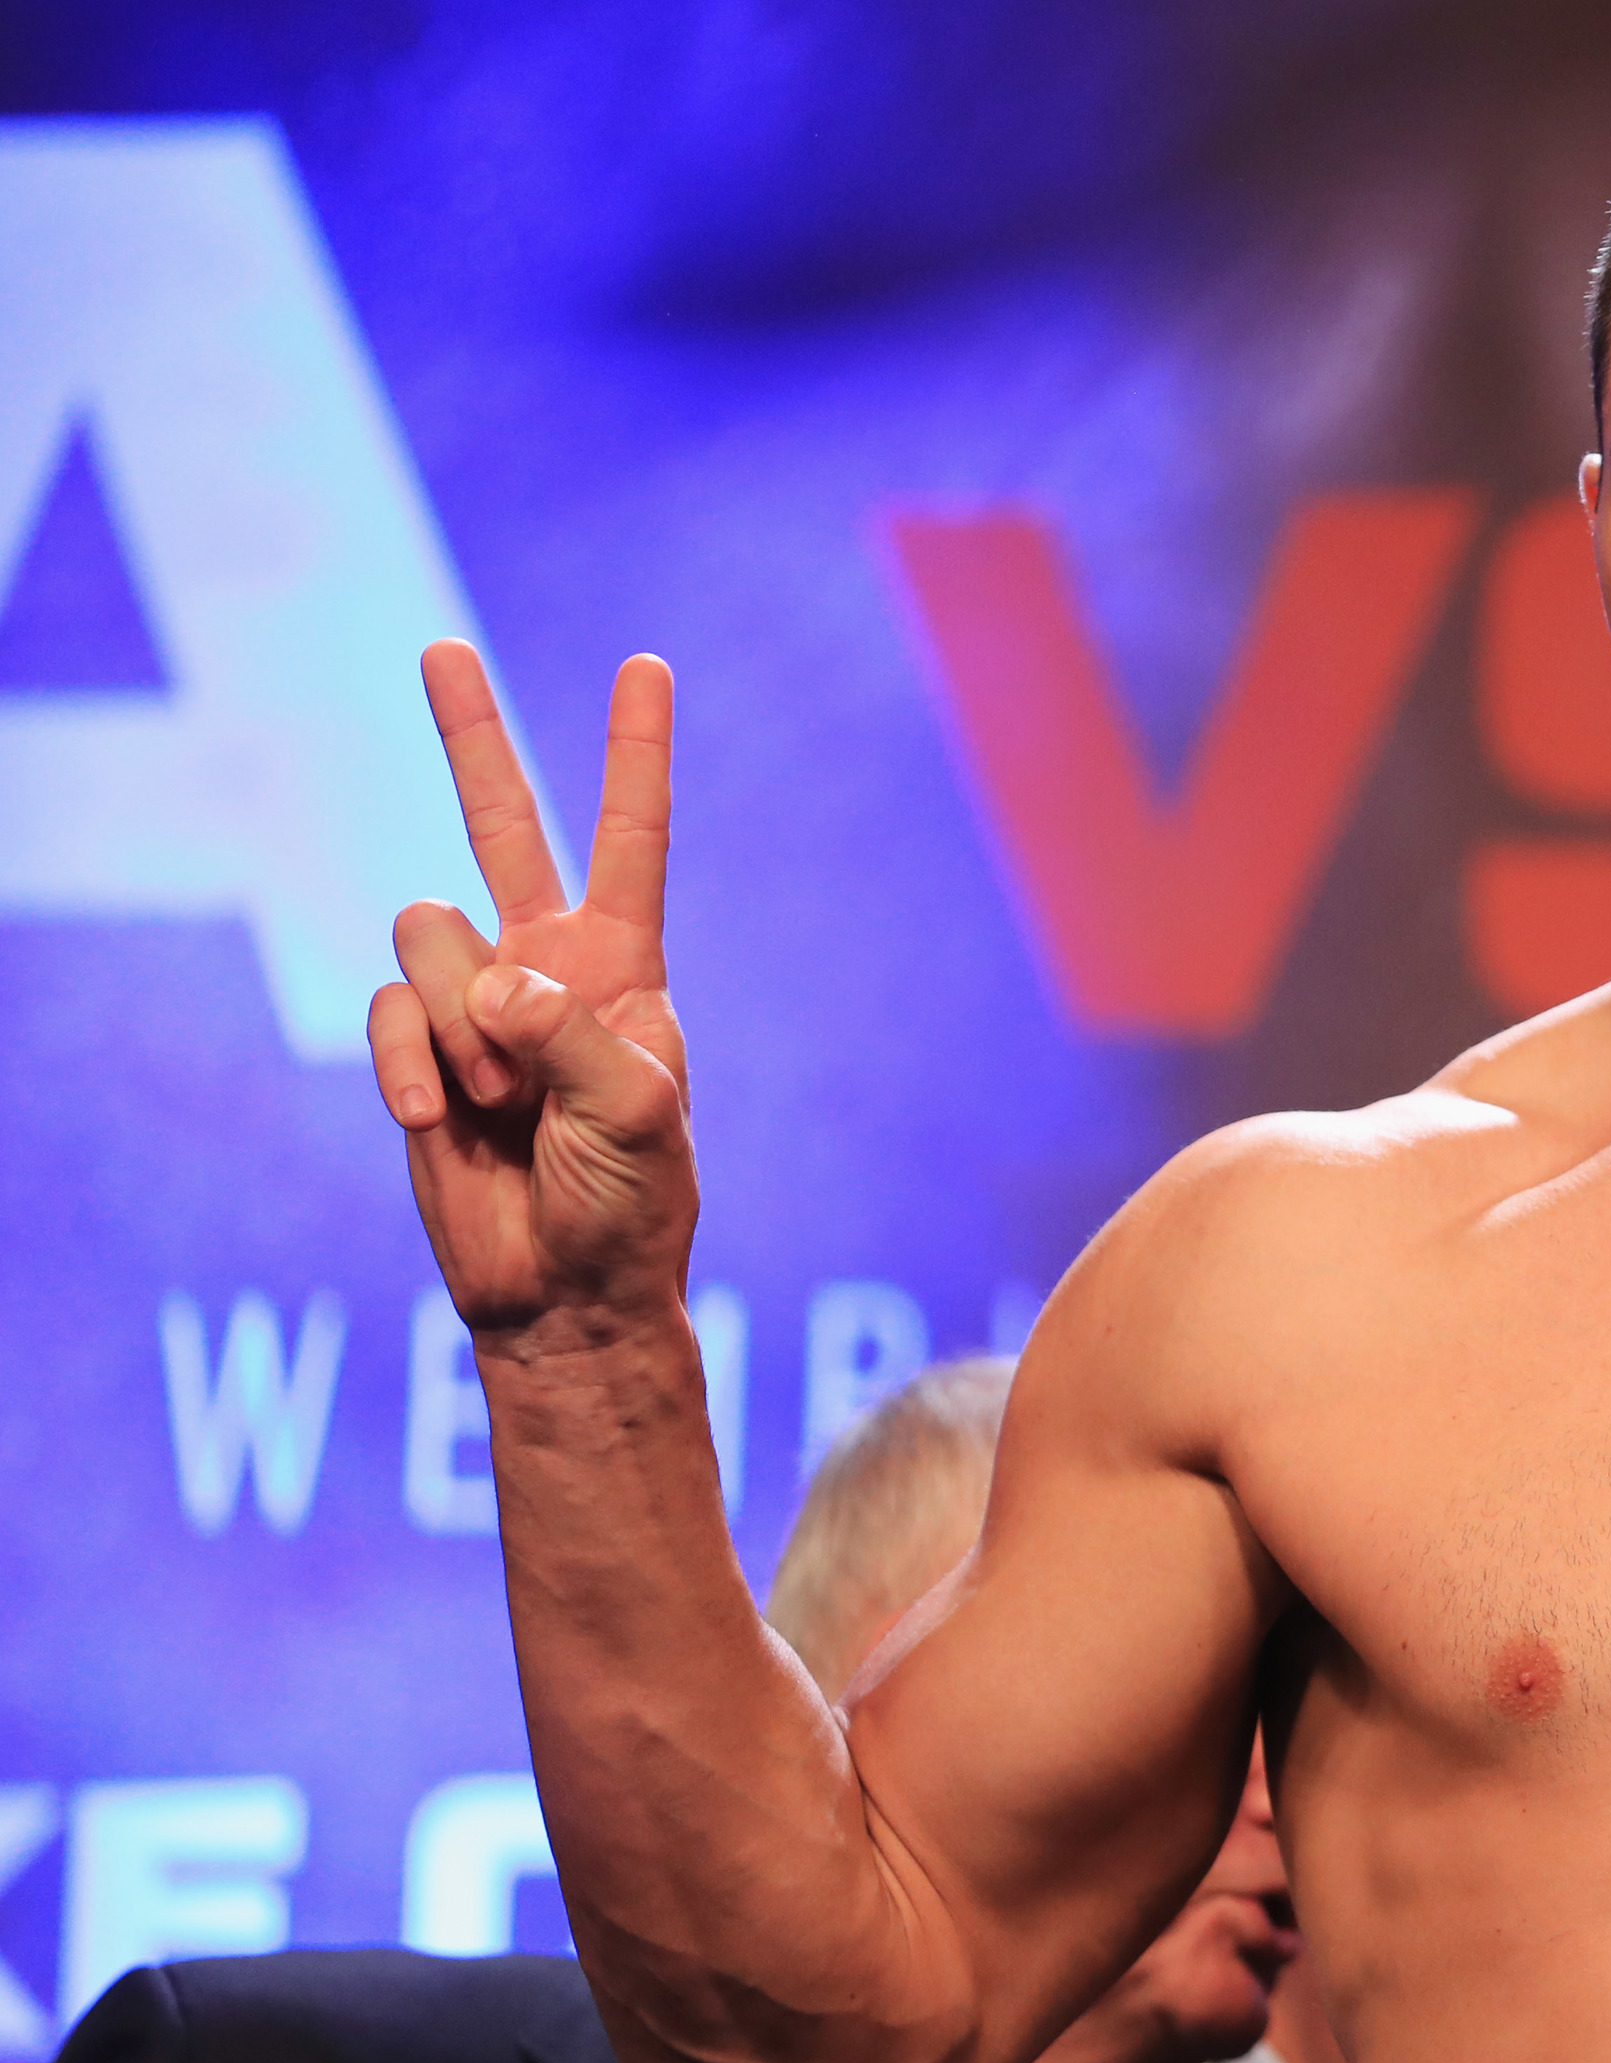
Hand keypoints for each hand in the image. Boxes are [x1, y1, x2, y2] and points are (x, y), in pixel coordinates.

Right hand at [369, 642, 695, 1341]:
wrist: (563, 1290)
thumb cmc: (628, 1202)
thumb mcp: (635, 1114)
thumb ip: (570, 1035)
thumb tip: (492, 981)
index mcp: (624, 965)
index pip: (631, 838)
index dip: (634, 753)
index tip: (646, 664)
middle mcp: (545, 964)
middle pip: (499, 828)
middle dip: (471, 737)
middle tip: (441, 648)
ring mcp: (473, 1005)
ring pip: (427, 934)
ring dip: (465, 1026)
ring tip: (508, 1103)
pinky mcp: (415, 1051)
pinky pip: (389, 1012)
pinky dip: (415, 1066)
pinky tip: (448, 1121)